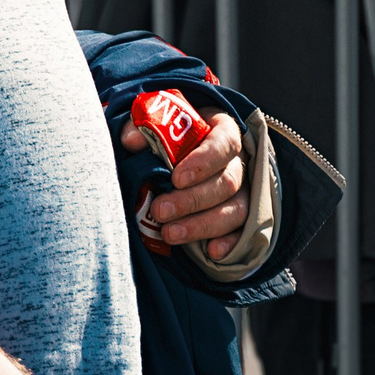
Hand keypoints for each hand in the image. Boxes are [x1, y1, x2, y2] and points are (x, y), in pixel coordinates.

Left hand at [122, 109, 249, 259]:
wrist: (176, 154)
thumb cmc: (169, 134)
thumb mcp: (157, 121)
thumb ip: (145, 126)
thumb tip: (131, 140)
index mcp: (221, 130)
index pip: (225, 142)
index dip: (205, 161)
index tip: (177, 178)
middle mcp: (237, 161)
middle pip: (227, 182)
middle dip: (193, 200)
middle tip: (161, 210)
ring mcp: (242, 190)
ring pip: (236, 210)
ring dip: (203, 225)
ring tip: (170, 234)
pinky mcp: (240, 215)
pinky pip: (243, 232)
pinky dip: (230, 243)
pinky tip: (211, 252)